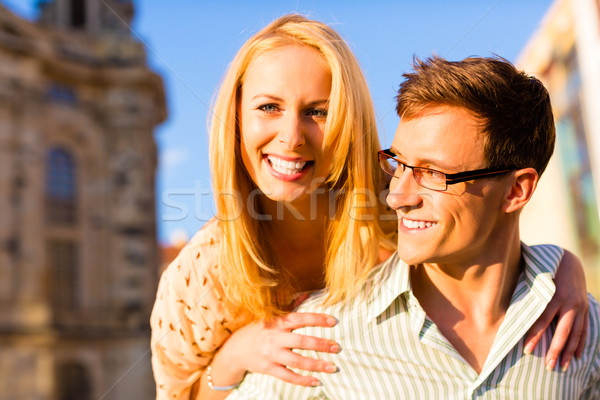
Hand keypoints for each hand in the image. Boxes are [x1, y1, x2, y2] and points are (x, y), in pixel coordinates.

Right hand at [215, 312, 339, 386]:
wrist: (235, 349)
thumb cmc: (258, 330)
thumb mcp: (270, 316)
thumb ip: (290, 307)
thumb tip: (306, 294)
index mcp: (277, 322)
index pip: (300, 319)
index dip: (317, 319)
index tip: (333, 321)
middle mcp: (275, 338)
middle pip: (301, 342)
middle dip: (320, 345)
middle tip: (337, 347)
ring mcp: (271, 355)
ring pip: (296, 361)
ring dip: (316, 365)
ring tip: (332, 367)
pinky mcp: (269, 369)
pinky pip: (288, 376)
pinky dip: (302, 380)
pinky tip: (317, 381)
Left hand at [524, 250, 587, 370]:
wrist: (568, 260)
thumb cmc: (543, 269)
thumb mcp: (532, 276)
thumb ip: (521, 288)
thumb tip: (499, 296)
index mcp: (554, 294)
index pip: (542, 319)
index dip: (535, 335)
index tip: (526, 350)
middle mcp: (569, 302)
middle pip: (562, 331)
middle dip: (555, 350)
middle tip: (547, 366)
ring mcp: (579, 306)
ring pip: (575, 333)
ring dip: (569, 352)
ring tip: (562, 367)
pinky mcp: (585, 308)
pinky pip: (584, 329)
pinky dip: (581, 344)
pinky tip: (576, 357)